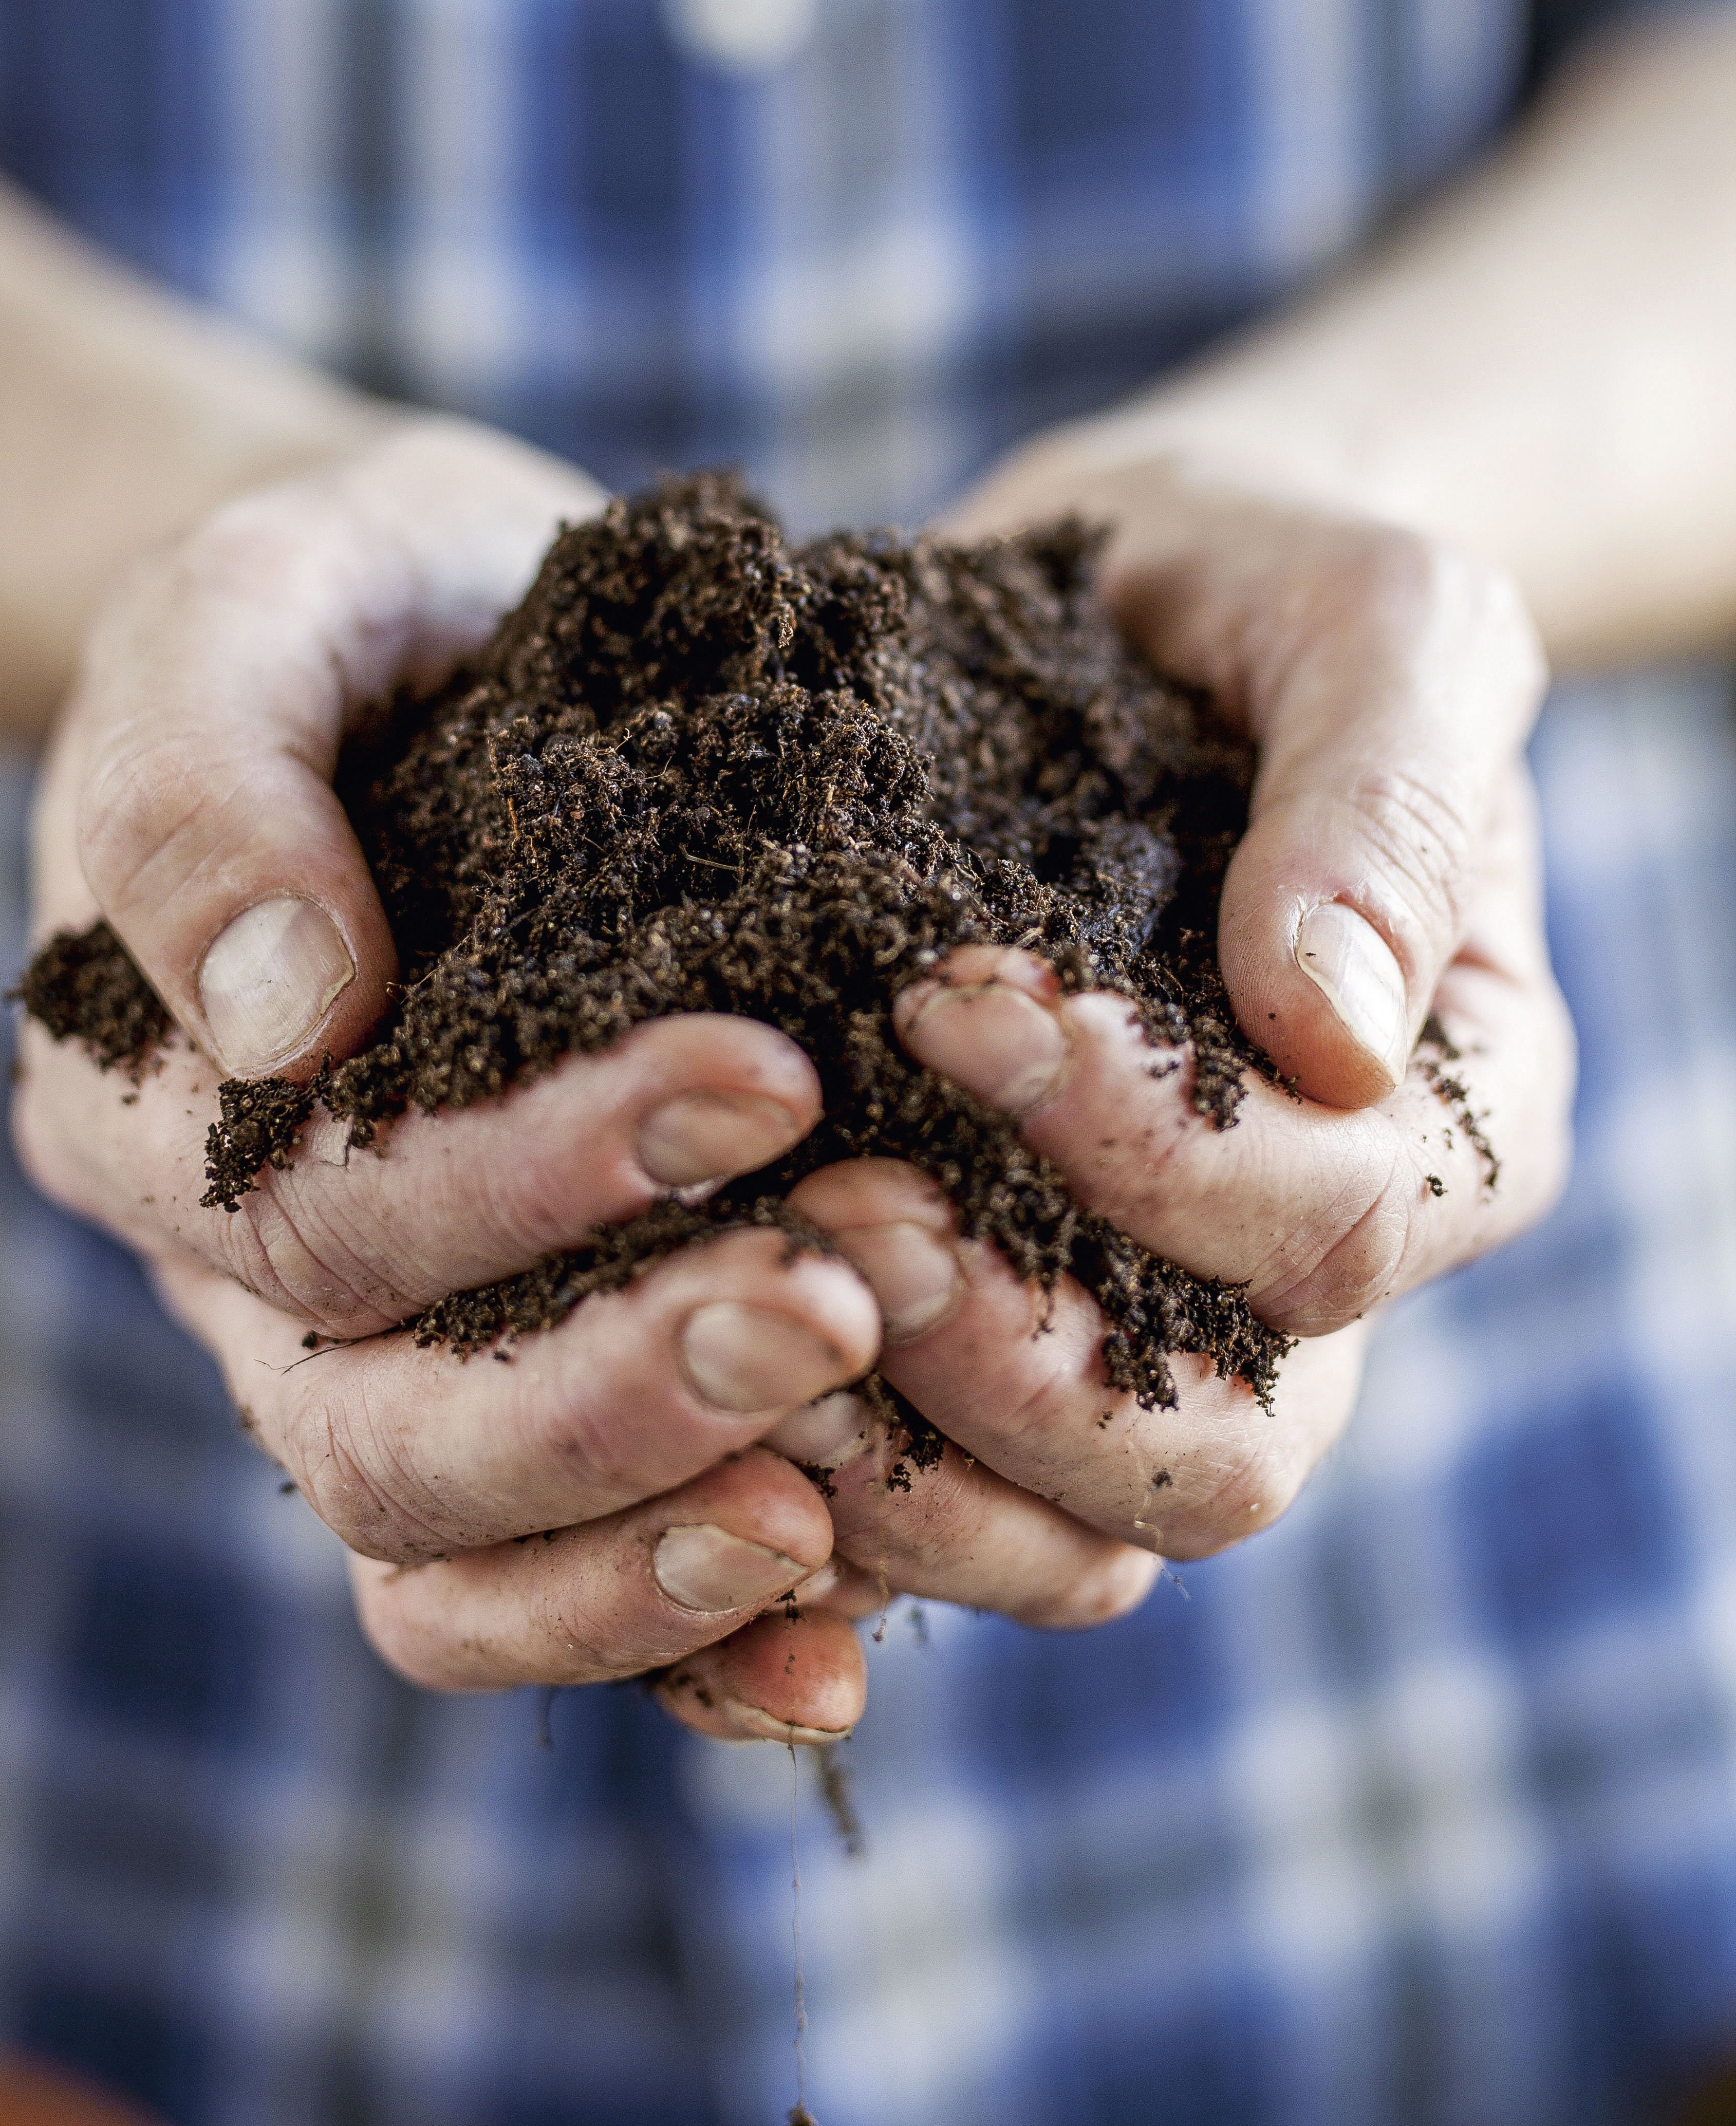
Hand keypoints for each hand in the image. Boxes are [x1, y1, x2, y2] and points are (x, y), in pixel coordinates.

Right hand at [13, 418, 892, 1739]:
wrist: (445, 650)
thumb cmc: (354, 609)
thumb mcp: (257, 600)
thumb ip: (206, 769)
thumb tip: (284, 1008)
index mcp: (146, 1097)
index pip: (314, 1206)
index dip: (525, 1174)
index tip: (769, 1076)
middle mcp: (238, 1268)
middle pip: (382, 1428)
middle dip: (620, 1384)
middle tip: (855, 1293)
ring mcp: (368, 1352)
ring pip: (452, 1548)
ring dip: (656, 1536)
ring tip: (854, 1478)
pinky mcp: (507, 1380)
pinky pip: (544, 1582)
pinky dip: (676, 1638)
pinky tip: (831, 1638)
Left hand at [735, 452, 1573, 1661]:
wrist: (1114, 608)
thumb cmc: (1262, 595)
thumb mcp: (1374, 621)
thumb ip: (1387, 800)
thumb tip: (1338, 1030)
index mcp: (1451, 1122)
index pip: (1328, 1220)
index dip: (1143, 1145)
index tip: (948, 994)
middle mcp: (1309, 1269)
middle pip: (1210, 1450)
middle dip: (1009, 1357)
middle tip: (828, 1205)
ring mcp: (1146, 1323)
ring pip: (1065, 1530)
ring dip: (895, 1456)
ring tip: (724, 1298)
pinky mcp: (992, 1327)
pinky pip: (930, 1500)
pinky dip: (812, 1499)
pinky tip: (674, 1389)